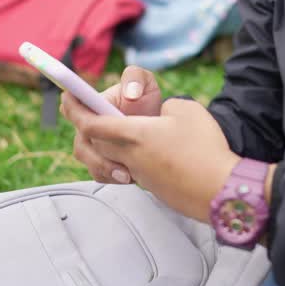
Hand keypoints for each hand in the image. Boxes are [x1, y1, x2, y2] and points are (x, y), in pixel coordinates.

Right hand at [62, 67, 163, 184]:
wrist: (158, 125)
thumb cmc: (145, 100)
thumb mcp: (144, 82)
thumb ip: (135, 78)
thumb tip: (130, 94)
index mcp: (92, 104)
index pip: (72, 107)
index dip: (72, 112)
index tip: (85, 123)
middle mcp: (87, 126)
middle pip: (81, 142)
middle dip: (96, 153)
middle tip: (117, 158)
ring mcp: (93, 146)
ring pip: (89, 161)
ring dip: (106, 168)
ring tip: (126, 174)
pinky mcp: (101, 162)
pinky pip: (99, 173)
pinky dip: (112, 177)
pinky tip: (128, 177)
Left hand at [63, 96, 239, 222]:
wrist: (219, 189)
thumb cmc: (204, 147)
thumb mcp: (185, 109)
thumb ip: (163, 106)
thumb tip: (157, 116)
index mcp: (133, 134)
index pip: (90, 122)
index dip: (75, 108)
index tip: (66, 96)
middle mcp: (128, 156)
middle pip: (90, 143)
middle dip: (83, 127)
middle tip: (83, 111)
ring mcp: (137, 175)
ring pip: (103, 162)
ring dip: (99, 149)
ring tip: (109, 136)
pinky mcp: (150, 187)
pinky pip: (123, 172)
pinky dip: (119, 163)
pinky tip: (134, 157)